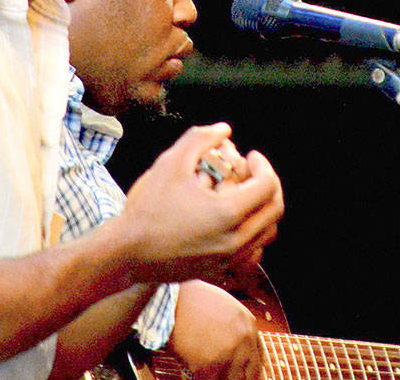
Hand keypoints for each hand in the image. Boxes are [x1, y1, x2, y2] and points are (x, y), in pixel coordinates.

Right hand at [120, 124, 282, 282]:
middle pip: (274, 209)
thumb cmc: (147, 207)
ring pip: (267, 233)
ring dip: (263, 208)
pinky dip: (253, 234)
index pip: (267, 186)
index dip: (263, 165)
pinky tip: (235, 220)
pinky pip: (252, 253)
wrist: (126, 254)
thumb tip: (224, 129)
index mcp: (228, 213)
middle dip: (268, 184)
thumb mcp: (171, 163)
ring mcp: (228, 259)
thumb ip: (199, 139)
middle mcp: (234, 240)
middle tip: (252, 171)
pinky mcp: (219, 270)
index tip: (251, 155)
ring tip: (244, 193)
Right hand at [167, 280, 261, 379]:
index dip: (249, 373)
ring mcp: (227, 355)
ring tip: (206, 370)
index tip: (242, 376)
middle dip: (235, 378)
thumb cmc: (194, 300)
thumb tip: (238, 350)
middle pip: (247, 375)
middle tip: (221, 375)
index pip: (258, 360)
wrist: (172, 301)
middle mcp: (243, 342)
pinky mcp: (208, 367)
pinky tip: (193, 370)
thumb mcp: (226, 306)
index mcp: (248, 325)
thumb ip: (237, 328)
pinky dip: (200, 379)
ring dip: (218, 378)